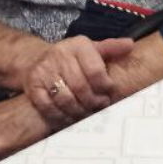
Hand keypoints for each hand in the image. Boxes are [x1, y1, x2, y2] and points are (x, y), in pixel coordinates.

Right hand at [17, 36, 135, 125]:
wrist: (36, 59)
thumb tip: (130, 45)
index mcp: (78, 45)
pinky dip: (61, 117)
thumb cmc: (71, 57)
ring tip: (87, 114)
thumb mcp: (91, 48)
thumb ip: (111, 48)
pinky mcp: (32, 86)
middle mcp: (59, 55)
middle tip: (100, 108)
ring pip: (65, 99)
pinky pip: (48, 107)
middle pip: (81, 87)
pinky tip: (70, 118)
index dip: (105, 86)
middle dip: (93, 102)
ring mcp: (44, 71)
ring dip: (79, 112)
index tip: (109, 94)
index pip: (96, 70)